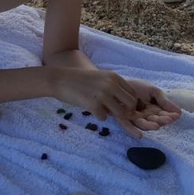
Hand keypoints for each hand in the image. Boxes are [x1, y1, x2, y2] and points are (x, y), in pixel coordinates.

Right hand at [53, 69, 181, 138]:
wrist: (60, 79)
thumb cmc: (80, 80)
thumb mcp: (100, 77)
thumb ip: (114, 86)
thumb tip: (127, 104)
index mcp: (114, 77)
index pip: (133, 93)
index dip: (130, 102)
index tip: (122, 106)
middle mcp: (111, 85)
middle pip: (130, 104)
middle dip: (125, 111)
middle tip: (115, 112)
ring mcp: (102, 95)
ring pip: (120, 113)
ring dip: (112, 115)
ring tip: (102, 110)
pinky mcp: (93, 104)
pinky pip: (104, 117)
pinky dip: (99, 116)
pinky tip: (92, 110)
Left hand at [119, 78, 181, 138]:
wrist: (118, 83)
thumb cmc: (136, 87)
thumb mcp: (153, 91)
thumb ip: (163, 100)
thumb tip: (179, 112)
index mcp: (153, 110)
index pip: (163, 115)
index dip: (169, 116)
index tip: (175, 116)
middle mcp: (144, 116)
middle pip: (154, 121)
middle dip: (161, 121)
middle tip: (168, 119)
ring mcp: (133, 118)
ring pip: (142, 124)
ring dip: (150, 126)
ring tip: (157, 126)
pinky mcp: (122, 118)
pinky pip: (128, 126)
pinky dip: (133, 131)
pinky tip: (139, 136)